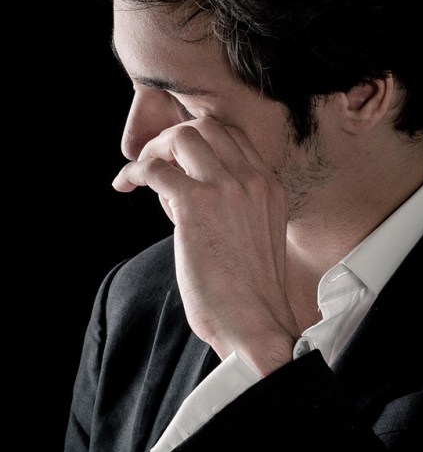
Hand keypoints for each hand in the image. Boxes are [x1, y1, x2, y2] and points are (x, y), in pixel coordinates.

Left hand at [112, 119, 299, 375]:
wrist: (255, 324)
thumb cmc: (249, 294)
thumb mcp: (256, 236)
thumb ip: (234, 208)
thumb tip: (183, 194)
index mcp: (270, 186)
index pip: (232, 137)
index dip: (199, 142)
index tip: (178, 162)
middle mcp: (252, 179)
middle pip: (206, 127)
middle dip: (173, 140)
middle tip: (155, 166)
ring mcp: (226, 188)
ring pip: (181, 137)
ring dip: (154, 152)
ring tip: (140, 177)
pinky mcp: (196, 205)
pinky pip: (154, 169)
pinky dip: (133, 172)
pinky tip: (124, 186)